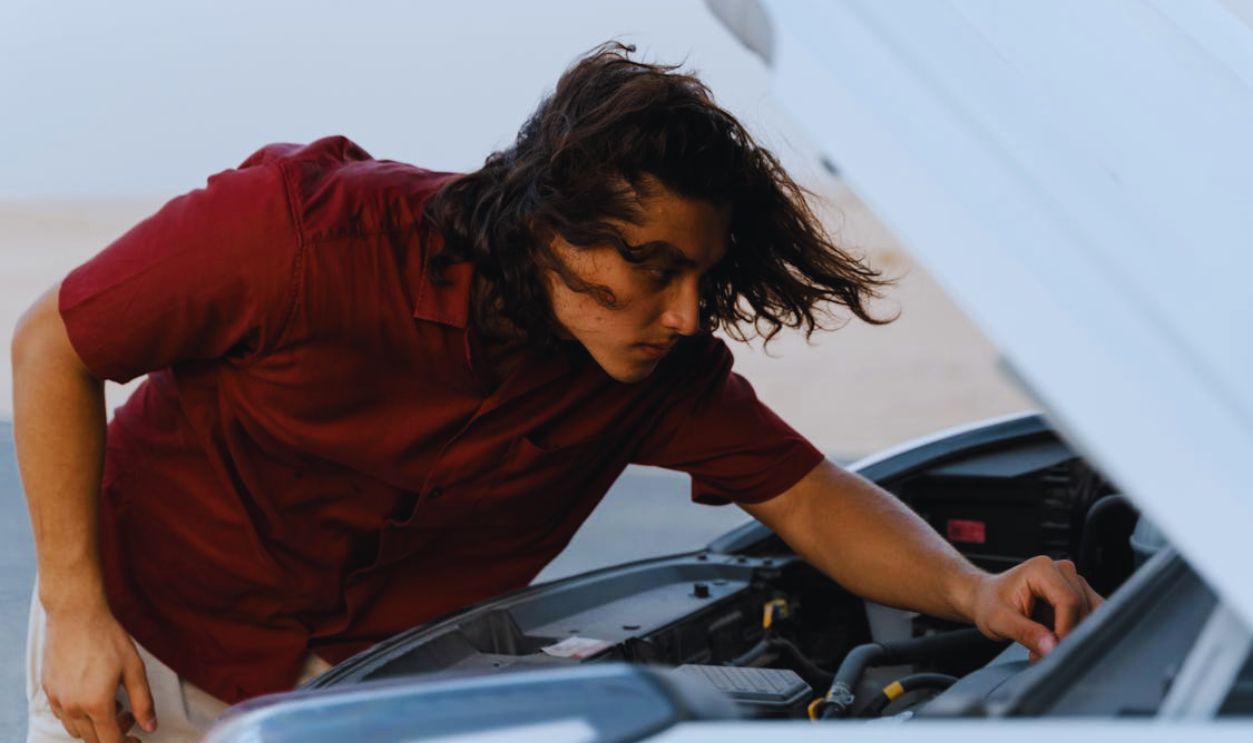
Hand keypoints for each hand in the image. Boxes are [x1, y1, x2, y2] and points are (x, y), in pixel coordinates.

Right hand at [41, 605, 156, 742]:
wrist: (76, 615)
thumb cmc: (108, 638)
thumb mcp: (135, 669)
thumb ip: (143, 702)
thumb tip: (150, 726)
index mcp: (96, 704)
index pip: (110, 742)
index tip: (136, 739)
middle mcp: (73, 707)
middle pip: (93, 740)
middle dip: (113, 734)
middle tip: (128, 715)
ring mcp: (57, 700)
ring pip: (76, 730)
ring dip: (95, 726)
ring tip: (112, 704)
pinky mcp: (48, 690)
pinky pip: (62, 715)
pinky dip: (78, 716)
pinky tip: (91, 696)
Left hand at [965, 556, 1103, 659]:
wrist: (986, 599)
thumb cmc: (990, 604)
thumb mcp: (999, 621)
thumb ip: (1026, 633)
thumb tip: (1052, 648)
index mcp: (1042, 569)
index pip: (1069, 601)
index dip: (1065, 630)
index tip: (1054, 652)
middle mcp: (1063, 570)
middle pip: (1083, 609)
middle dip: (1068, 636)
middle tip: (1044, 655)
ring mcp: (1073, 582)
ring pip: (1092, 615)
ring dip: (1074, 637)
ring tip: (1046, 649)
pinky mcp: (1079, 595)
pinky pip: (1091, 618)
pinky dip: (1077, 634)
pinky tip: (1054, 643)